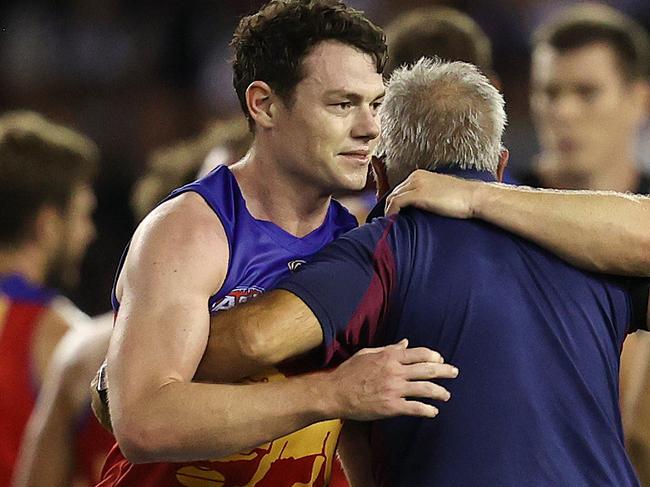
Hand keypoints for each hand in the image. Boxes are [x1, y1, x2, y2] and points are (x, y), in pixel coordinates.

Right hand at [324, 339, 458, 419]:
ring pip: (425, 389)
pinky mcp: (391, 407)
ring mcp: (394, 389)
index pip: (420, 353)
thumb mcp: (368, 353)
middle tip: (455, 372)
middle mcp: (395, 371)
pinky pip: (415, 408)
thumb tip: (405, 343)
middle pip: (428, 370)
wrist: (334, 393)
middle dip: (445, 371)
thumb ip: (388, 349)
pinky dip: (427, 410)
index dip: (434, 356)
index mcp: (390, 357)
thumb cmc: (349, 372)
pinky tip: (433, 411)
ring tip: (446, 395)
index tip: (440, 360)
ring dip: (440, 392)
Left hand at [385, 170, 481, 217]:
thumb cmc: (460, 199)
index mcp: (420, 175)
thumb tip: (416, 208)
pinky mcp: (418, 194)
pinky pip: (396, 203)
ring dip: (388, 211)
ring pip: (392, 197)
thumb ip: (426, 195)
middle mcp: (415, 176)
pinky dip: (391, 212)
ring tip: (389, 224)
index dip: (394, 202)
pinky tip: (392, 221)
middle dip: (389, 207)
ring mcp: (416, 184)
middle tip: (387, 221)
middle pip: (394, 192)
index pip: (400, 188)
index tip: (392, 214)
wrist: (474, 197)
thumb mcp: (438, 192)